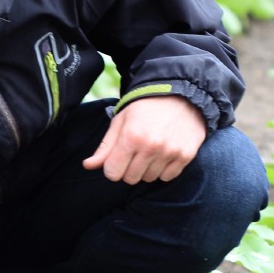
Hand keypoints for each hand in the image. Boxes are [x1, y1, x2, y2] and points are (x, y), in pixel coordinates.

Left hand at [82, 95, 205, 183]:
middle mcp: (151, 146)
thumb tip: (88, 166)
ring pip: (149, 179)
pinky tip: (164, 153)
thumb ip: (105, 147)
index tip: (118, 158)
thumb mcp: (120, 121)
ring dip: (147, 169)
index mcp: (131, 137)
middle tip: (135, 152)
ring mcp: (170, 152)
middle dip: (128, 169)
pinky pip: (167, 177)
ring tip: (151, 150)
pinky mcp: (185, 155)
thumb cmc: (145, 107)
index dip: (112, 167)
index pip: (112, 173)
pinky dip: (163, 169)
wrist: (180, 94)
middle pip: (130, 179)